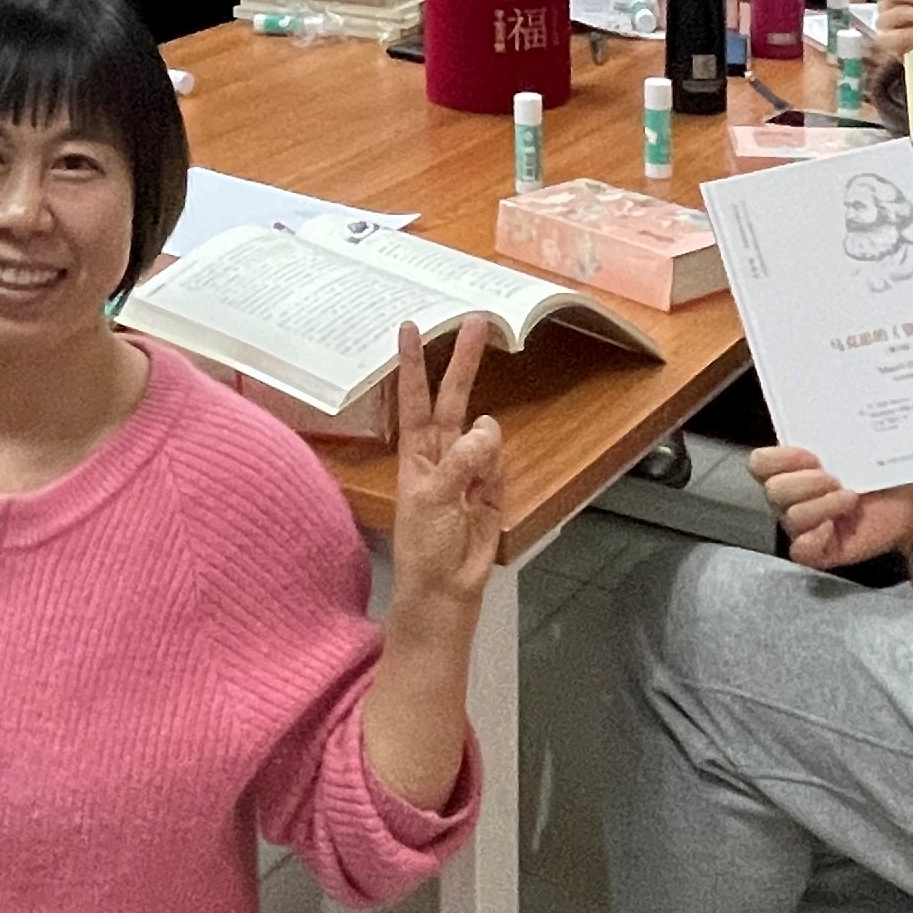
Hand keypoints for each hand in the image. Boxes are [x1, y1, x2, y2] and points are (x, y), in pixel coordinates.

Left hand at [388, 317, 505, 626]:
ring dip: (485, 450)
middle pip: (454, 398)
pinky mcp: (492, 488)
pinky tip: (485, 501)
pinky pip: (502, 464)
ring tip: (471, 491)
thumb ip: (461, 461)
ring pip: (486, 434)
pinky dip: (498, 475)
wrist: (446, 591)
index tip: (410, 326)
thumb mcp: (433, 500)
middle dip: (465, 361)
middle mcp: (441, 454)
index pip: (414, 397)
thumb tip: (487, 427)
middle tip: (477, 321)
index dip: (414, 363)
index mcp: (415, 453)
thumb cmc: (424, 548)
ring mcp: (469, 469)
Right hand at [748, 447, 912, 571]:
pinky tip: (837, 526)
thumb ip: (831, 434)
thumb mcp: (856, 445)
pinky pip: (801, 549)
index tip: (812, 454)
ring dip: (822, 505)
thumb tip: (819, 413)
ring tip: (850, 498)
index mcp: (793, 467)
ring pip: (791, 517)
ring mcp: (805, 525)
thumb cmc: (883, 470)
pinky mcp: (821, 550)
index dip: (781, 458)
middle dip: (805, 482)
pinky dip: (816, 536)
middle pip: (774, 491)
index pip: (761, 463)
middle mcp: (793, 497)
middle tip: (835, 478)